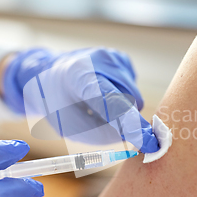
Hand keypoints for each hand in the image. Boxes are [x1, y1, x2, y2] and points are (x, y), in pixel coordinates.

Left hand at [1, 47, 158, 152]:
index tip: (146, 140)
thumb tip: (136, 138)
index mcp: (78, 75)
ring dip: (121, 109)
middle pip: (128, 101)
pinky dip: (122, 97)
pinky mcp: (122, 59)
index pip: (108, 100)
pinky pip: (132, 89)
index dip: (128, 121)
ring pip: (134, 97)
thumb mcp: (70, 127)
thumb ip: (102, 135)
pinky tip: (103, 92)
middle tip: (101, 122)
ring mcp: (113, 56)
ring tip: (95, 104)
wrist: (50, 75)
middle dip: (124, 120)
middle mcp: (99, 59)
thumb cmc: (59, 105)